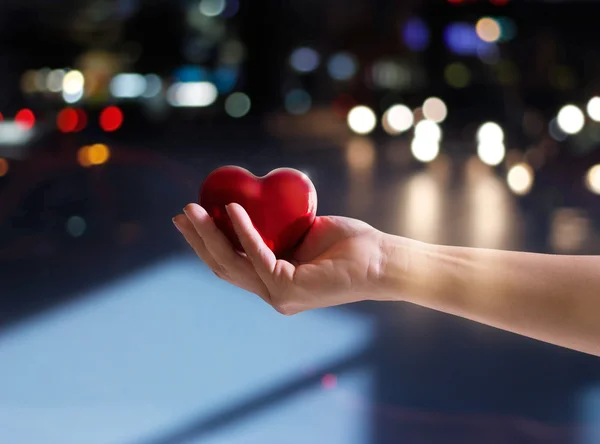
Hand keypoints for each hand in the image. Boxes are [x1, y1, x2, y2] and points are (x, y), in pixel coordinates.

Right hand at [173, 203, 388, 314]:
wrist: (382, 260)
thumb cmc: (350, 244)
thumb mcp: (305, 232)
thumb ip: (279, 229)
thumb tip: (255, 206)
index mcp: (274, 282)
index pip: (232, 265)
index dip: (207, 243)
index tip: (192, 218)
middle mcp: (272, 293)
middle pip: (223, 267)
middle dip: (199, 239)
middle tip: (182, 213)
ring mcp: (279, 296)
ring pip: (232, 265)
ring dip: (210, 234)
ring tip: (194, 210)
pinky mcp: (289, 289)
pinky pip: (258, 256)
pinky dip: (243, 231)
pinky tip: (232, 210)